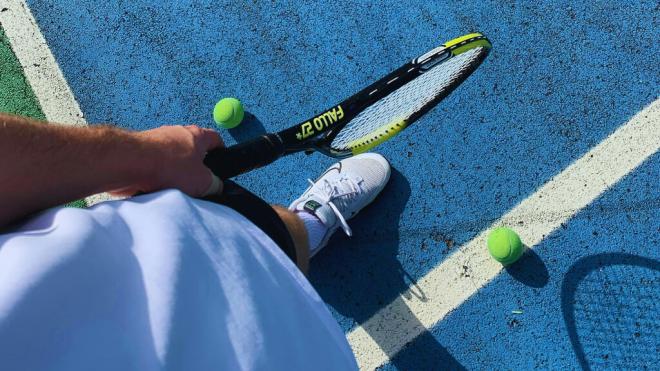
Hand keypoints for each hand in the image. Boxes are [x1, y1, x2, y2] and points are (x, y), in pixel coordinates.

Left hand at [108, 125, 223, 196]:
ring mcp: (157, 140)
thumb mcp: (203, 182)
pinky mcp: (139, 151)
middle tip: (196, 185)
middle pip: (192, 150)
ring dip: (173, 174)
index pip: (215, 139)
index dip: (221, 152)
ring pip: (172, 159)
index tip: (222, 162)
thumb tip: (215, 186)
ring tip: (173, 189)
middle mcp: (177, 133)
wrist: (129, 163)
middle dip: (194, 168)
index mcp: (196, 135)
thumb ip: (214, 184)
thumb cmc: (167, 166)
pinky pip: (154, 166)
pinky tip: (155, 188)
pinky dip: (156, 177)